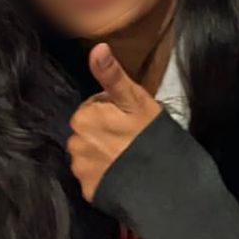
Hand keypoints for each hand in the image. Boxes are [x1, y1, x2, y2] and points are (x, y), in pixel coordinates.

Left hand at [66, 44, 163, 201]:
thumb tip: (97, 47)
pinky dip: (103, 174)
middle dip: (104, 130)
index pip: (92, 107)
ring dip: (102, 152)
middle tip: (130, 137)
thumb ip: (112, 75)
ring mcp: (81, 169)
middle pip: (88, 129)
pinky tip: (121, 173)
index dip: (112, 110)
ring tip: (127, 157)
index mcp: (83, 117)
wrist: (164, 183)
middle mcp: (75, 143)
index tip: (128, 120)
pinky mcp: (87, 190)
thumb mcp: (135, 99)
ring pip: (88, 152)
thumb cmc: (150, 135)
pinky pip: (91, 176)